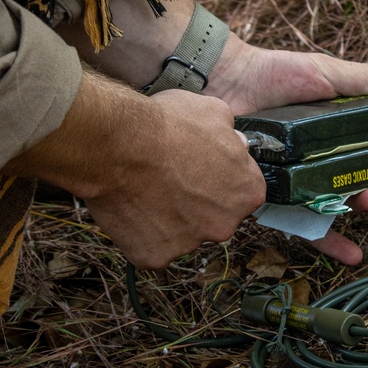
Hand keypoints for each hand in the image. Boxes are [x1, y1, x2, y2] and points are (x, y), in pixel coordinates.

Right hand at [5, 73, 265, 269]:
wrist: (119, 145)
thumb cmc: (166, 125)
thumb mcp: (212, 111)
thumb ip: (231, 134)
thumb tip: (235, 142)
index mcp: (248, 191)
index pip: (241, 190)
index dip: (218, 177)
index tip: (197, 167)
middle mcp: (226, 224)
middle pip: (214, 216)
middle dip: (196, 202)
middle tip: (170, 179)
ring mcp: (191, 244)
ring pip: (182, 233)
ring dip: (169, 217)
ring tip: (147, 189)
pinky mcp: (157, 256)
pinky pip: (152, 246)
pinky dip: (142, 231)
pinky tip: (132, 207)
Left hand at [205, 35, 367, 264]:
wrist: (226, 79)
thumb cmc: (276, 73)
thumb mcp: (327, 75)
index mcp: (335, 137)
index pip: (366, 162)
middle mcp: (316, 162)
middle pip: (348, 191)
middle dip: (366, 200)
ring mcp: (293, 180)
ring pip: (323, 211)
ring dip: (343, 230)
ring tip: (353, 240)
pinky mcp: (267, 192)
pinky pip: (291, 220)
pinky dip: (314, 238)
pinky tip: (338, 253)